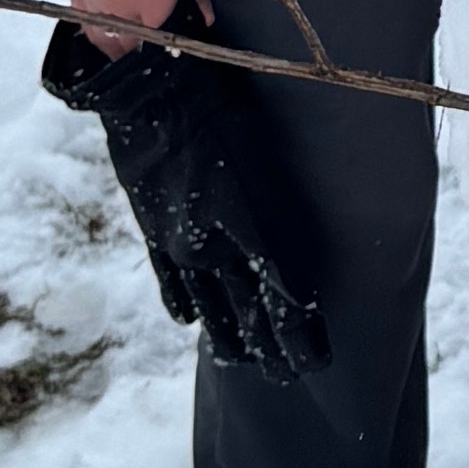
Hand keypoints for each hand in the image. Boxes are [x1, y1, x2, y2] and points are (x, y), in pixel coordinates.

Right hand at [40, 13, 327, 379]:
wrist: (151, 89)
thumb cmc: (228, 108)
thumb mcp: (273, 159)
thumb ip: (287, 212)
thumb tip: (305, 250)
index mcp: (256, 231)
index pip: (285, 302)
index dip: (301, 337)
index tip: (317, 362)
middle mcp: (218, 248)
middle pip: (250, 317)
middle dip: (272, 352)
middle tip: (290, 378)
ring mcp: (180, 244)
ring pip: (209, 309)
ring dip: (231, 340)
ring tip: (248, 364)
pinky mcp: (153, 232)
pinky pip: (172, 283)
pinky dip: (185, 307)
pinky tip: (194, 323)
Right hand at [51, 0, 212, 50]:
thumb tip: (205, 14)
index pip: (164, 37)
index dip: (176, 33)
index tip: (183, 25)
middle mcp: (117, 5)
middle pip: (131, 47)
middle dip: (147, 44)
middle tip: (161, 26)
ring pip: (104, 41)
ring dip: (120, 42)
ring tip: (135, 31)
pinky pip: (83, 23)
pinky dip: (98, 26)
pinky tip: (111, 15)